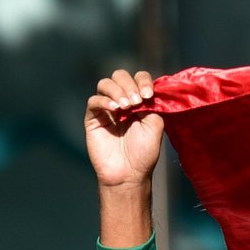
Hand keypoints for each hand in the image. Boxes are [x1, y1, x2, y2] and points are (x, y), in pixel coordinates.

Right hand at [85, 68, 163, 189]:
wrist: (128, 174)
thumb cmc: (143, 153)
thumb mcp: (156, 126)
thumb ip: (153, 105)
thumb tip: (145, 89)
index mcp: (139, 101)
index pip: (138, 78)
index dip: (143, 81)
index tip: (148, 95)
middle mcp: (122, 101)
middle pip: (120, 75)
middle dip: (129, 85)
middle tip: (136, 102)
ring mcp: (106, 108)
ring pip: (105, 84)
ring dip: (117, 91)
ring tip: (126, 107)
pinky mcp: (93, 117)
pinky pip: (94, 100)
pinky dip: (104, 101)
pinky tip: (115, 110)